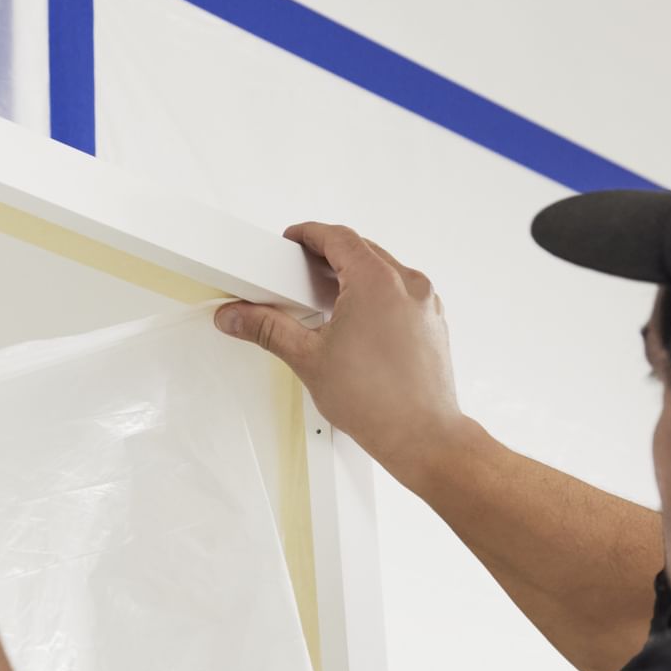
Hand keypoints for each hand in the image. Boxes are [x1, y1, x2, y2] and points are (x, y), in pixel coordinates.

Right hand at [215, 222, 469, 488]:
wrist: (421, 435)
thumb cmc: (377, 402)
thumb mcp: (308, 359)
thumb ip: (267, 329)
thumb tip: (237, 317)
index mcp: (375, 282)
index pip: (337, 237)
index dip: (309, 234)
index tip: (293, 240)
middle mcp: (407, 284)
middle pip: (362, 249)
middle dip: (328, 254)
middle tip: (300, 270)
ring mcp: (425, 303)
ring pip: (384, 269)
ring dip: (354, 274)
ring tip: (326, 298)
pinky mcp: (432, 321)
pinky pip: (402, 291)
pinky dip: (377, 293)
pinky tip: (356, 321)